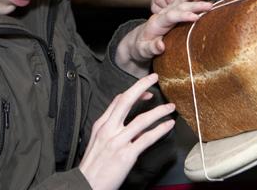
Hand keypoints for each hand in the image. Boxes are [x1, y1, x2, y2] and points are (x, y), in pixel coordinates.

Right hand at [79, 73, 175, 189]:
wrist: (86, 185)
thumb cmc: (93, 167)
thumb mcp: (99, 143)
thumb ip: (116, 132)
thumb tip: (136, 130)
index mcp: (101, 125)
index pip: (117, 101)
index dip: (133, 92)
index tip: (146, 91)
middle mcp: (109, 130)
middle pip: (126, 101)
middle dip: (141, 86)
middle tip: (154, 78)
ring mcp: (118, 141)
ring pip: (141, 119)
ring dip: (158, 111)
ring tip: (170, 107)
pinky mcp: (126, 155)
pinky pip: (147, 139)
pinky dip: (160, 130)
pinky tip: (168, 125)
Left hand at [118, 0, 212, 77]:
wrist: (139, 41)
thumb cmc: (140, 47)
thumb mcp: (142, 50)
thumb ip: (151, 48)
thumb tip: (161, 45)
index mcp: (156, 22)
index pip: (170, 16)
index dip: (183, 16)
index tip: (195, 17)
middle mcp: (163, 14)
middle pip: (179, 4)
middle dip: (195, 3)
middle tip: (210, 5)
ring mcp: (169, 11)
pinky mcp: (174, 12)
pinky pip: (185, 0)